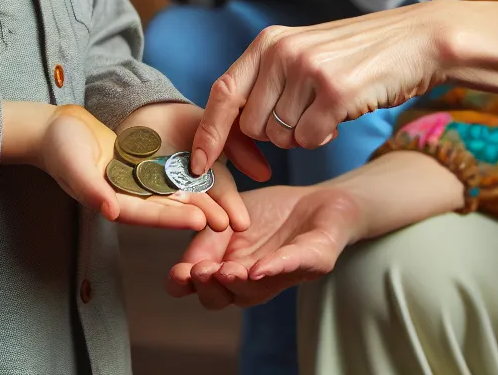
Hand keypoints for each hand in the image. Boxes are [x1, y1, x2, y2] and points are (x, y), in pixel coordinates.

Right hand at [37, 103, 262, 231]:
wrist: (56, 128)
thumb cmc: (60, 147)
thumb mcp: (73, 167)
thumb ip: (90, 189)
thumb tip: (109, 211)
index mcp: (111, 203)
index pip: (147, 214)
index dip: (173, 219)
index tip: (200, 221)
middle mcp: (128, 197)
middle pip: (167, 208)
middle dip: (197, 215)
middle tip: (228, 223)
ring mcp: (135, 183)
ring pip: (172, 192)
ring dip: (199, 200)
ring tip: (228, 207)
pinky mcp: (141, 167)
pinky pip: (168, 173)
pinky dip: (189, 177)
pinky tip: (213, 176)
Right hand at [166, 183, 360, 309]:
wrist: (319, 199)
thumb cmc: (271, 212)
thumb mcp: (228, 213)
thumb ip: (207, 228)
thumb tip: (185, 240)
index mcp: (225, 268)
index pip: (197, 285)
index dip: (184, 282)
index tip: (178, 274)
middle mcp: (250, 280)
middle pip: (221, 297)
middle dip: (209, 287)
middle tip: (200, 272)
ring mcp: (282, 276)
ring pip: (254, 290)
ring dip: (238, 282)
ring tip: (226, 271)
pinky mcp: (314, 262)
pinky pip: (293, 266)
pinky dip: (275, 268)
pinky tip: (260, 269)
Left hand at [190, 1, 457, 174]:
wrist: (417, 39)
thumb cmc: (359, 53)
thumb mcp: (303, 51)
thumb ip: (268, 78)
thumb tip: (233, 126)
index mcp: (268, 41)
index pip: (222, 92)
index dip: (208, 132)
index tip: (199, 164)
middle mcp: (282, 51)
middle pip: (254, 126)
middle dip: (277, 134)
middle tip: (309, 113)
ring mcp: (307, 70)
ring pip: (283, 138)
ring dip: (305, 134)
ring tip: (330, 105)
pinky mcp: (334, 91)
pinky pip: (310, 140)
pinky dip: (325, 136)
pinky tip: (344, 112)